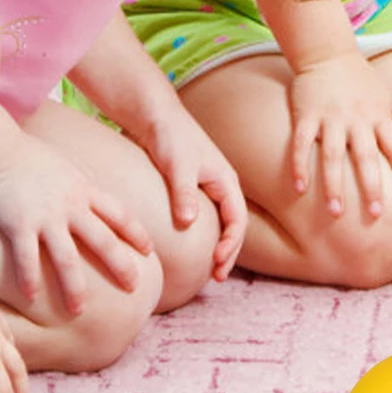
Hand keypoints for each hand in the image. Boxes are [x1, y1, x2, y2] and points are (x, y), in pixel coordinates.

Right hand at [0, 136, 153, 316]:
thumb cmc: (30, 155)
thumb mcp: (66, 167)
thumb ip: (80, 187)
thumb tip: (92, 198)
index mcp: (85, 189)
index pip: (120, 213)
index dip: (137, 233)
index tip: (150, 251)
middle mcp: (71, 205)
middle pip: (103, 239)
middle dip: (121, 265)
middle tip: (135, 287)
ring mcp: (46, 216)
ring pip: (66, 258)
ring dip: (74, 287)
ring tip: (79, 311)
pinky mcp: (19, 224)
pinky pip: (27, 258)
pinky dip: (30, 279)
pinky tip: (32, 298)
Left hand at [136, 101, 247, 281]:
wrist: (154, 115)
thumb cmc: (169, 136)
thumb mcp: (177, 164)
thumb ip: (184, 193)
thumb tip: (189, 222)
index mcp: (225, 180)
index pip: (238, 219)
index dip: (231, 244)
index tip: (217, 262)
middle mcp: (221, 185)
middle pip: (233, 225)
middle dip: (229, 251)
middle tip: (216, 277)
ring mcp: (207, 187)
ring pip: (220, 222)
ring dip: (217, 245)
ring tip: (208, 269)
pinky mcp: (191, 188)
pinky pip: (205, 217)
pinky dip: (203, 235)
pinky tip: (191, 248)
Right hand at [288, 50, 391, 218]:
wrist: (327, 51)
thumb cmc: (363, 79)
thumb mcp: (391, 96)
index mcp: (380, 116)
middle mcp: (357, 119)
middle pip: (366, 156)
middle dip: (372, 186)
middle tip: (376, 214)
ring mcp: (330, 118)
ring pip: (332, 154)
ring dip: (334, 184)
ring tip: (336, 212)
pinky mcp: (306, 115)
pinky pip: (300, 143)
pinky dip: (298, 165)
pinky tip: (299, 189)